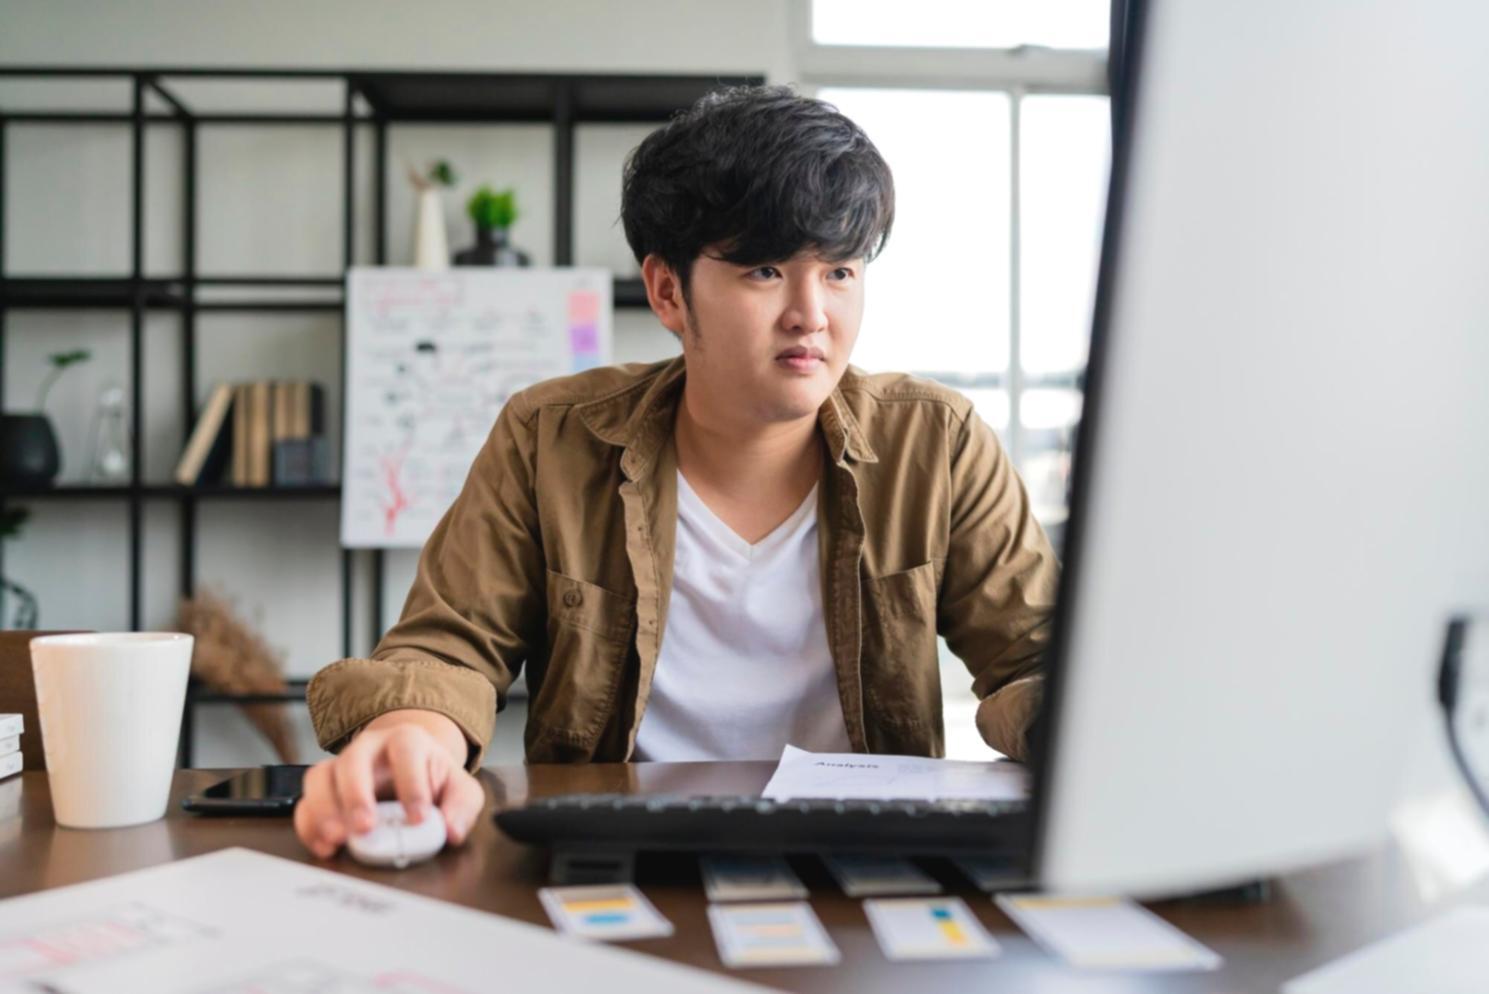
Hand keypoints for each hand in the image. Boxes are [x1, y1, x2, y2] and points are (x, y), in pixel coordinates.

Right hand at [293, 709, 484, 858]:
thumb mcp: (460, 789)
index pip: (407, 751)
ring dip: (325, 810)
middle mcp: (369, 747)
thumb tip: (452, 831)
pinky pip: (305, 803)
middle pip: (354, 760)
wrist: (409, 769)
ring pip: (320, 777)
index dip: (412, 784)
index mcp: (407, 741)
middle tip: (366, 827)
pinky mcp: (323, 789)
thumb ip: (462, 807)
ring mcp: (341, 766)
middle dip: (356, 795)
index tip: (418, 818)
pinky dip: (309, 826)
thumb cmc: (433, 779)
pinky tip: (325, 847)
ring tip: (339, 839)